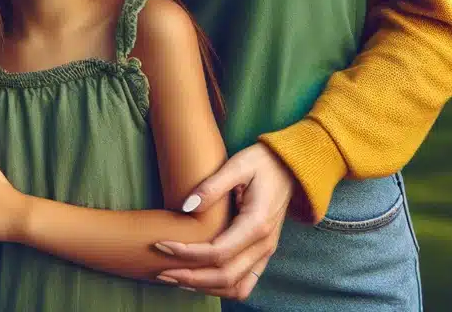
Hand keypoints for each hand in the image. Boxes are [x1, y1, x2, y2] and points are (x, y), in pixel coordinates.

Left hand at [152, 143, 293, 300]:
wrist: (290, 167)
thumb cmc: (263, 163)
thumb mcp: (238, 165)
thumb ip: (212, 186)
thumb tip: (186, 206)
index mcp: (256, 224)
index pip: (218, 252)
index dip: (187, 253)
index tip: (162, 245)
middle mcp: (264, 245)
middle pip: (225, 276)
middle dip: (191, 277)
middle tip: (160, 272)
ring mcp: (265, 252)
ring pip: (236, 287)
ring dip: (204, 287)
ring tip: (174, 278)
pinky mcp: (263, 253)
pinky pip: (244, 283)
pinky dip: (221, 288)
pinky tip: (198, 280)